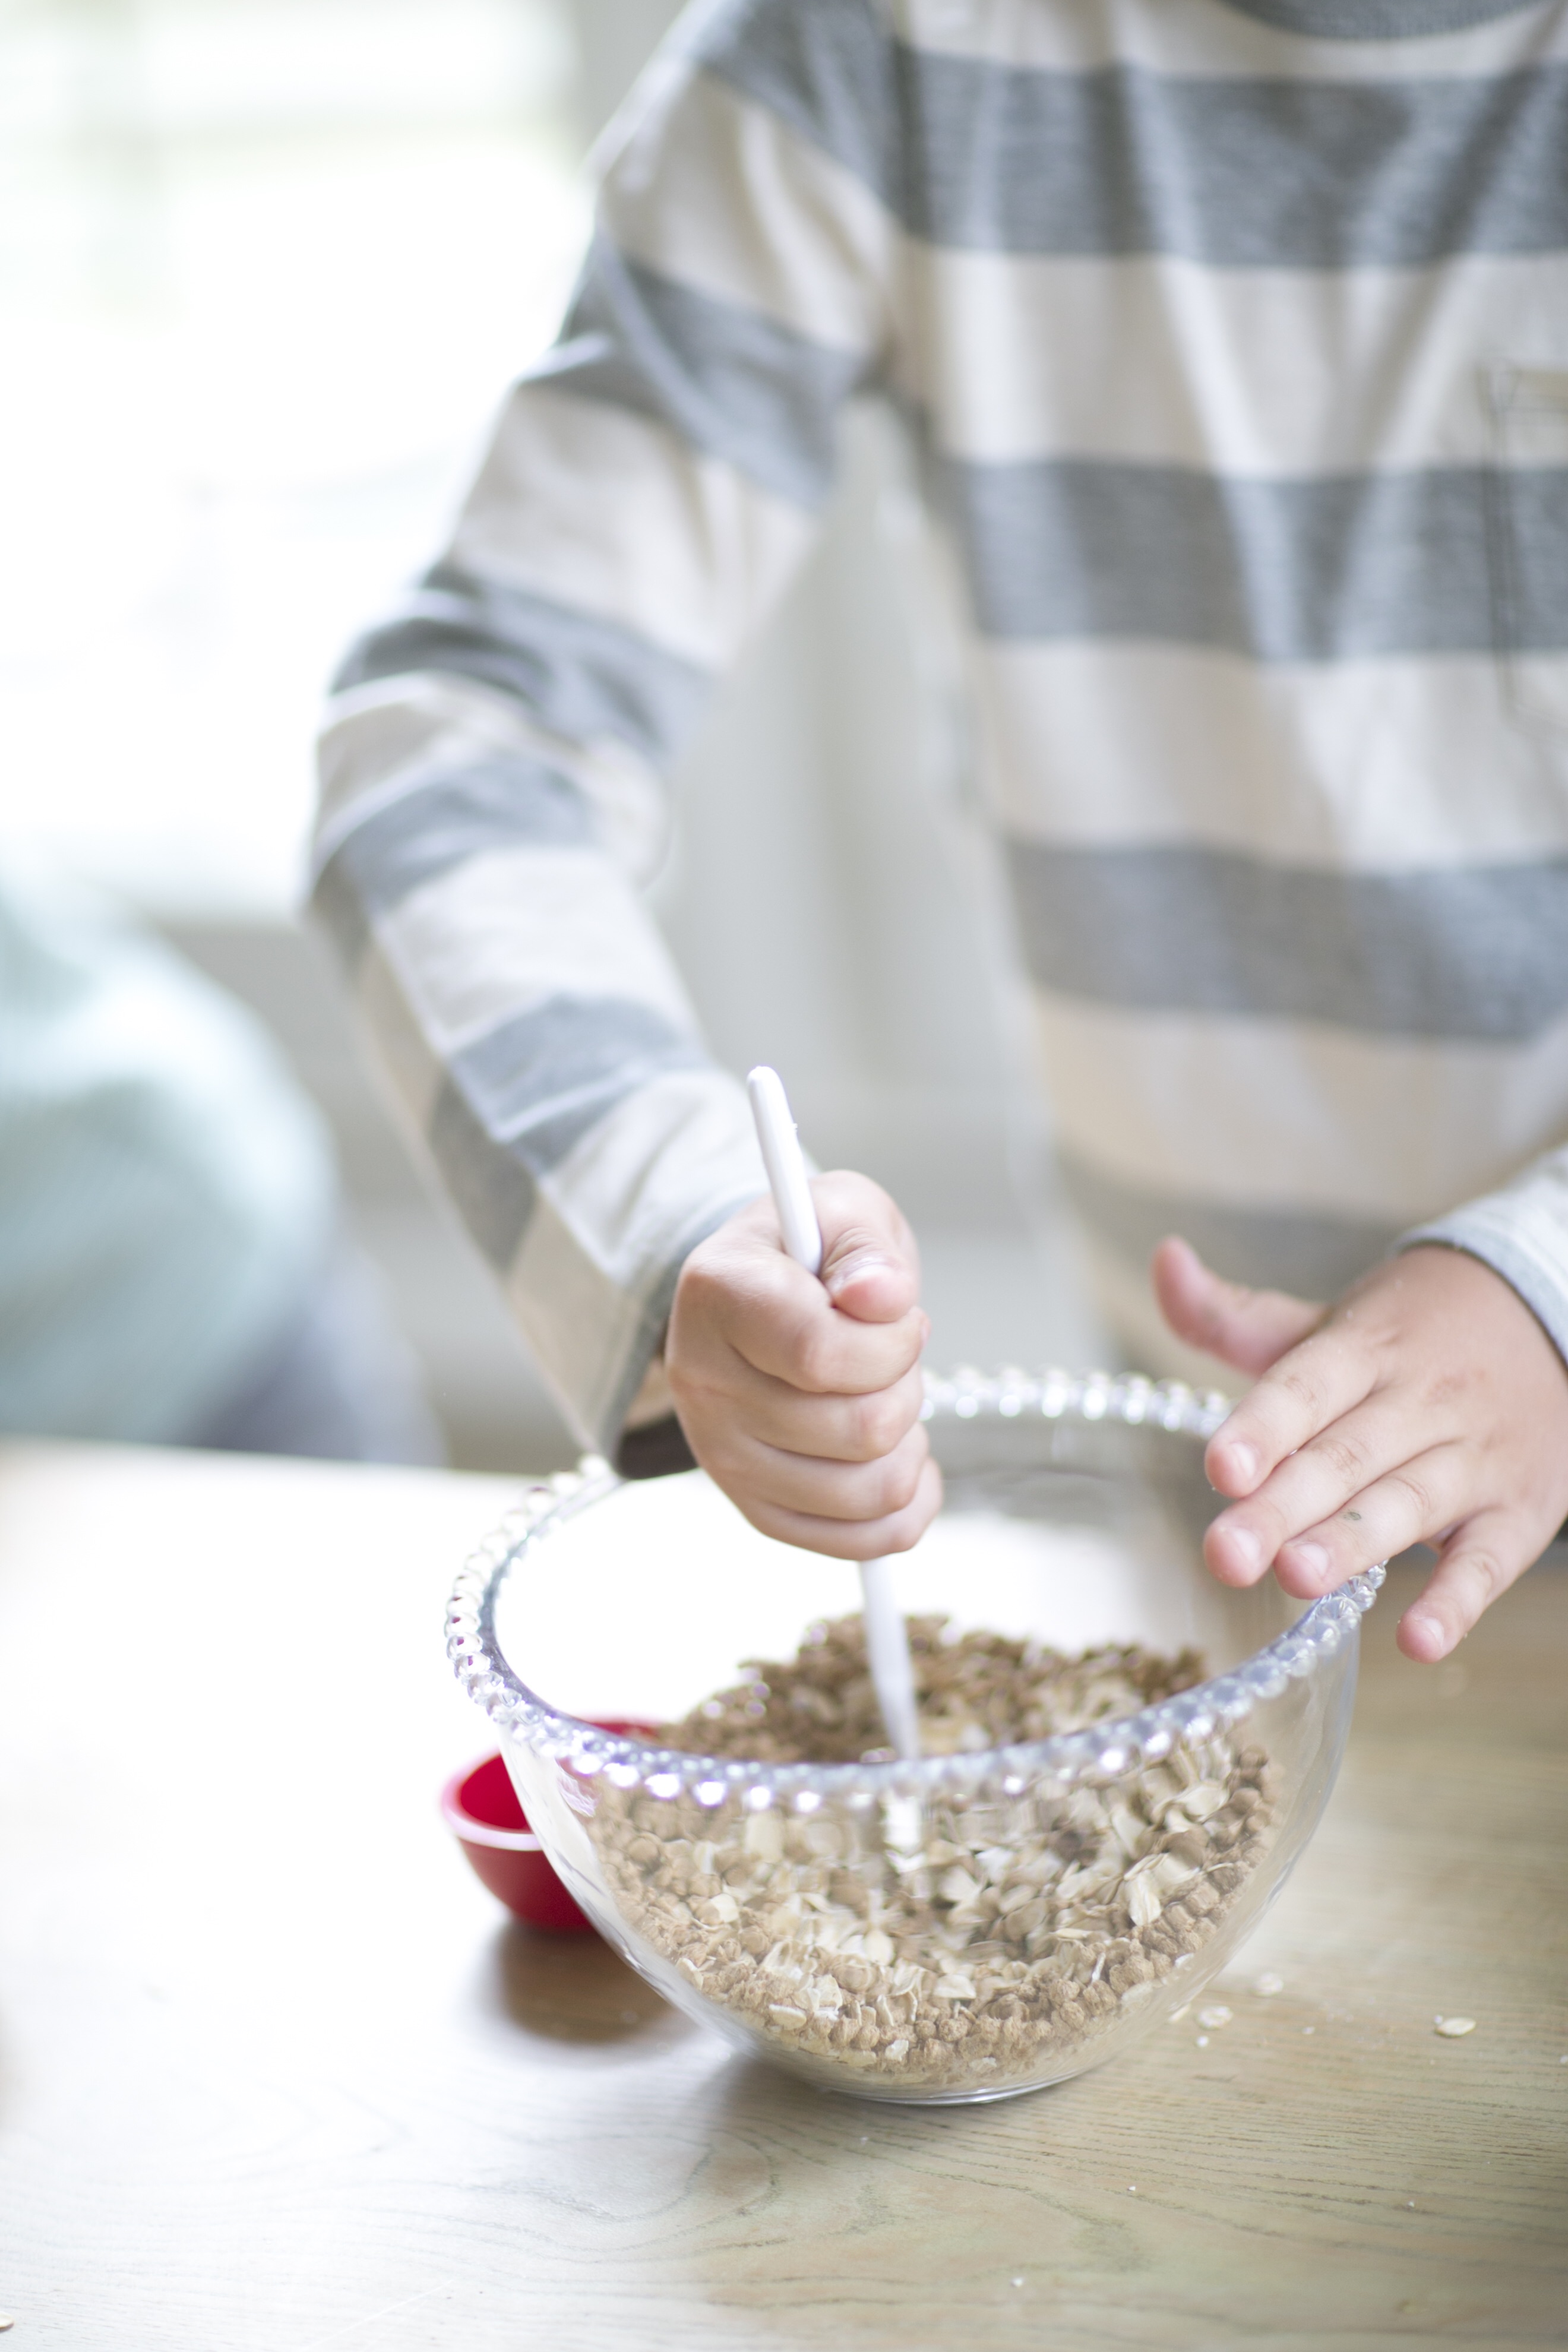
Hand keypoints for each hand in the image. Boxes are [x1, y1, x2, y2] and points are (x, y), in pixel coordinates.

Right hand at [665, 1172, 939, 1558]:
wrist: (761, 1292)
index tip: (897, 1314)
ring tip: (883, 1395)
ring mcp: (722, 1456)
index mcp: (719, 1295)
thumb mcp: (844, 1210)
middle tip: (889, 1355)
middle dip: (906, 1386)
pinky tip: (898, 1454)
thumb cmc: (811, 1250)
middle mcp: (704, 1383)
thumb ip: (867, 1246)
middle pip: (860, 1429)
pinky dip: (908, 1502)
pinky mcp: (754, 1507)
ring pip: (870, 1489)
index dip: (891, 1341)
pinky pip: (864, 1538)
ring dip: (908, 1440)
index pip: (820, 1354)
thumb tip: (882, 1298)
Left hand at [1152, 1236, 1567, 1663]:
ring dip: (1353, 1542)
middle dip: (1283, 1507)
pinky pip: (1489, 1561)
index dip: (1264, 1428)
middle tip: (1226, 1555)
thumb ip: (1235, 1314)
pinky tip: (1418, 1640)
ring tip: (1298, 1577)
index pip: (1306, 1388)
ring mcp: (1474, 1459)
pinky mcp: (1517, 1512)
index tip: (1220, 1468)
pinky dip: (1458, 1601)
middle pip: (1345, 1457)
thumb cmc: (1410, 1336)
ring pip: (1408, 1503)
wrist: (1547, 1316)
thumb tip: (1164, 1260)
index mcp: (1363, 1352)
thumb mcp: (1327, 1322)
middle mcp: (1419, 1402)